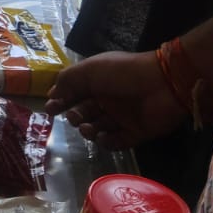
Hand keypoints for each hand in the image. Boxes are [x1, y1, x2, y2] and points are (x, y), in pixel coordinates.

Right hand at [46, 51, 185, 149]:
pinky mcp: (135, 132)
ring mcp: (122, 117)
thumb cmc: (123, 73)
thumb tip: (51, 95)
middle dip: (75, 116)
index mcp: (97, 83)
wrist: (163, 84)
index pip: (74, 94)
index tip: (50, 110)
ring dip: (88, 130)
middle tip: (74, 117)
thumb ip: (68, 81)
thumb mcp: (90, 70)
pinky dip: (106, 142)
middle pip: (84, 113)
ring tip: (87, 128)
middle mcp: (108, 100)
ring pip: (97, 128)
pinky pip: (116, 142)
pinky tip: (103, 136)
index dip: (61, 101)